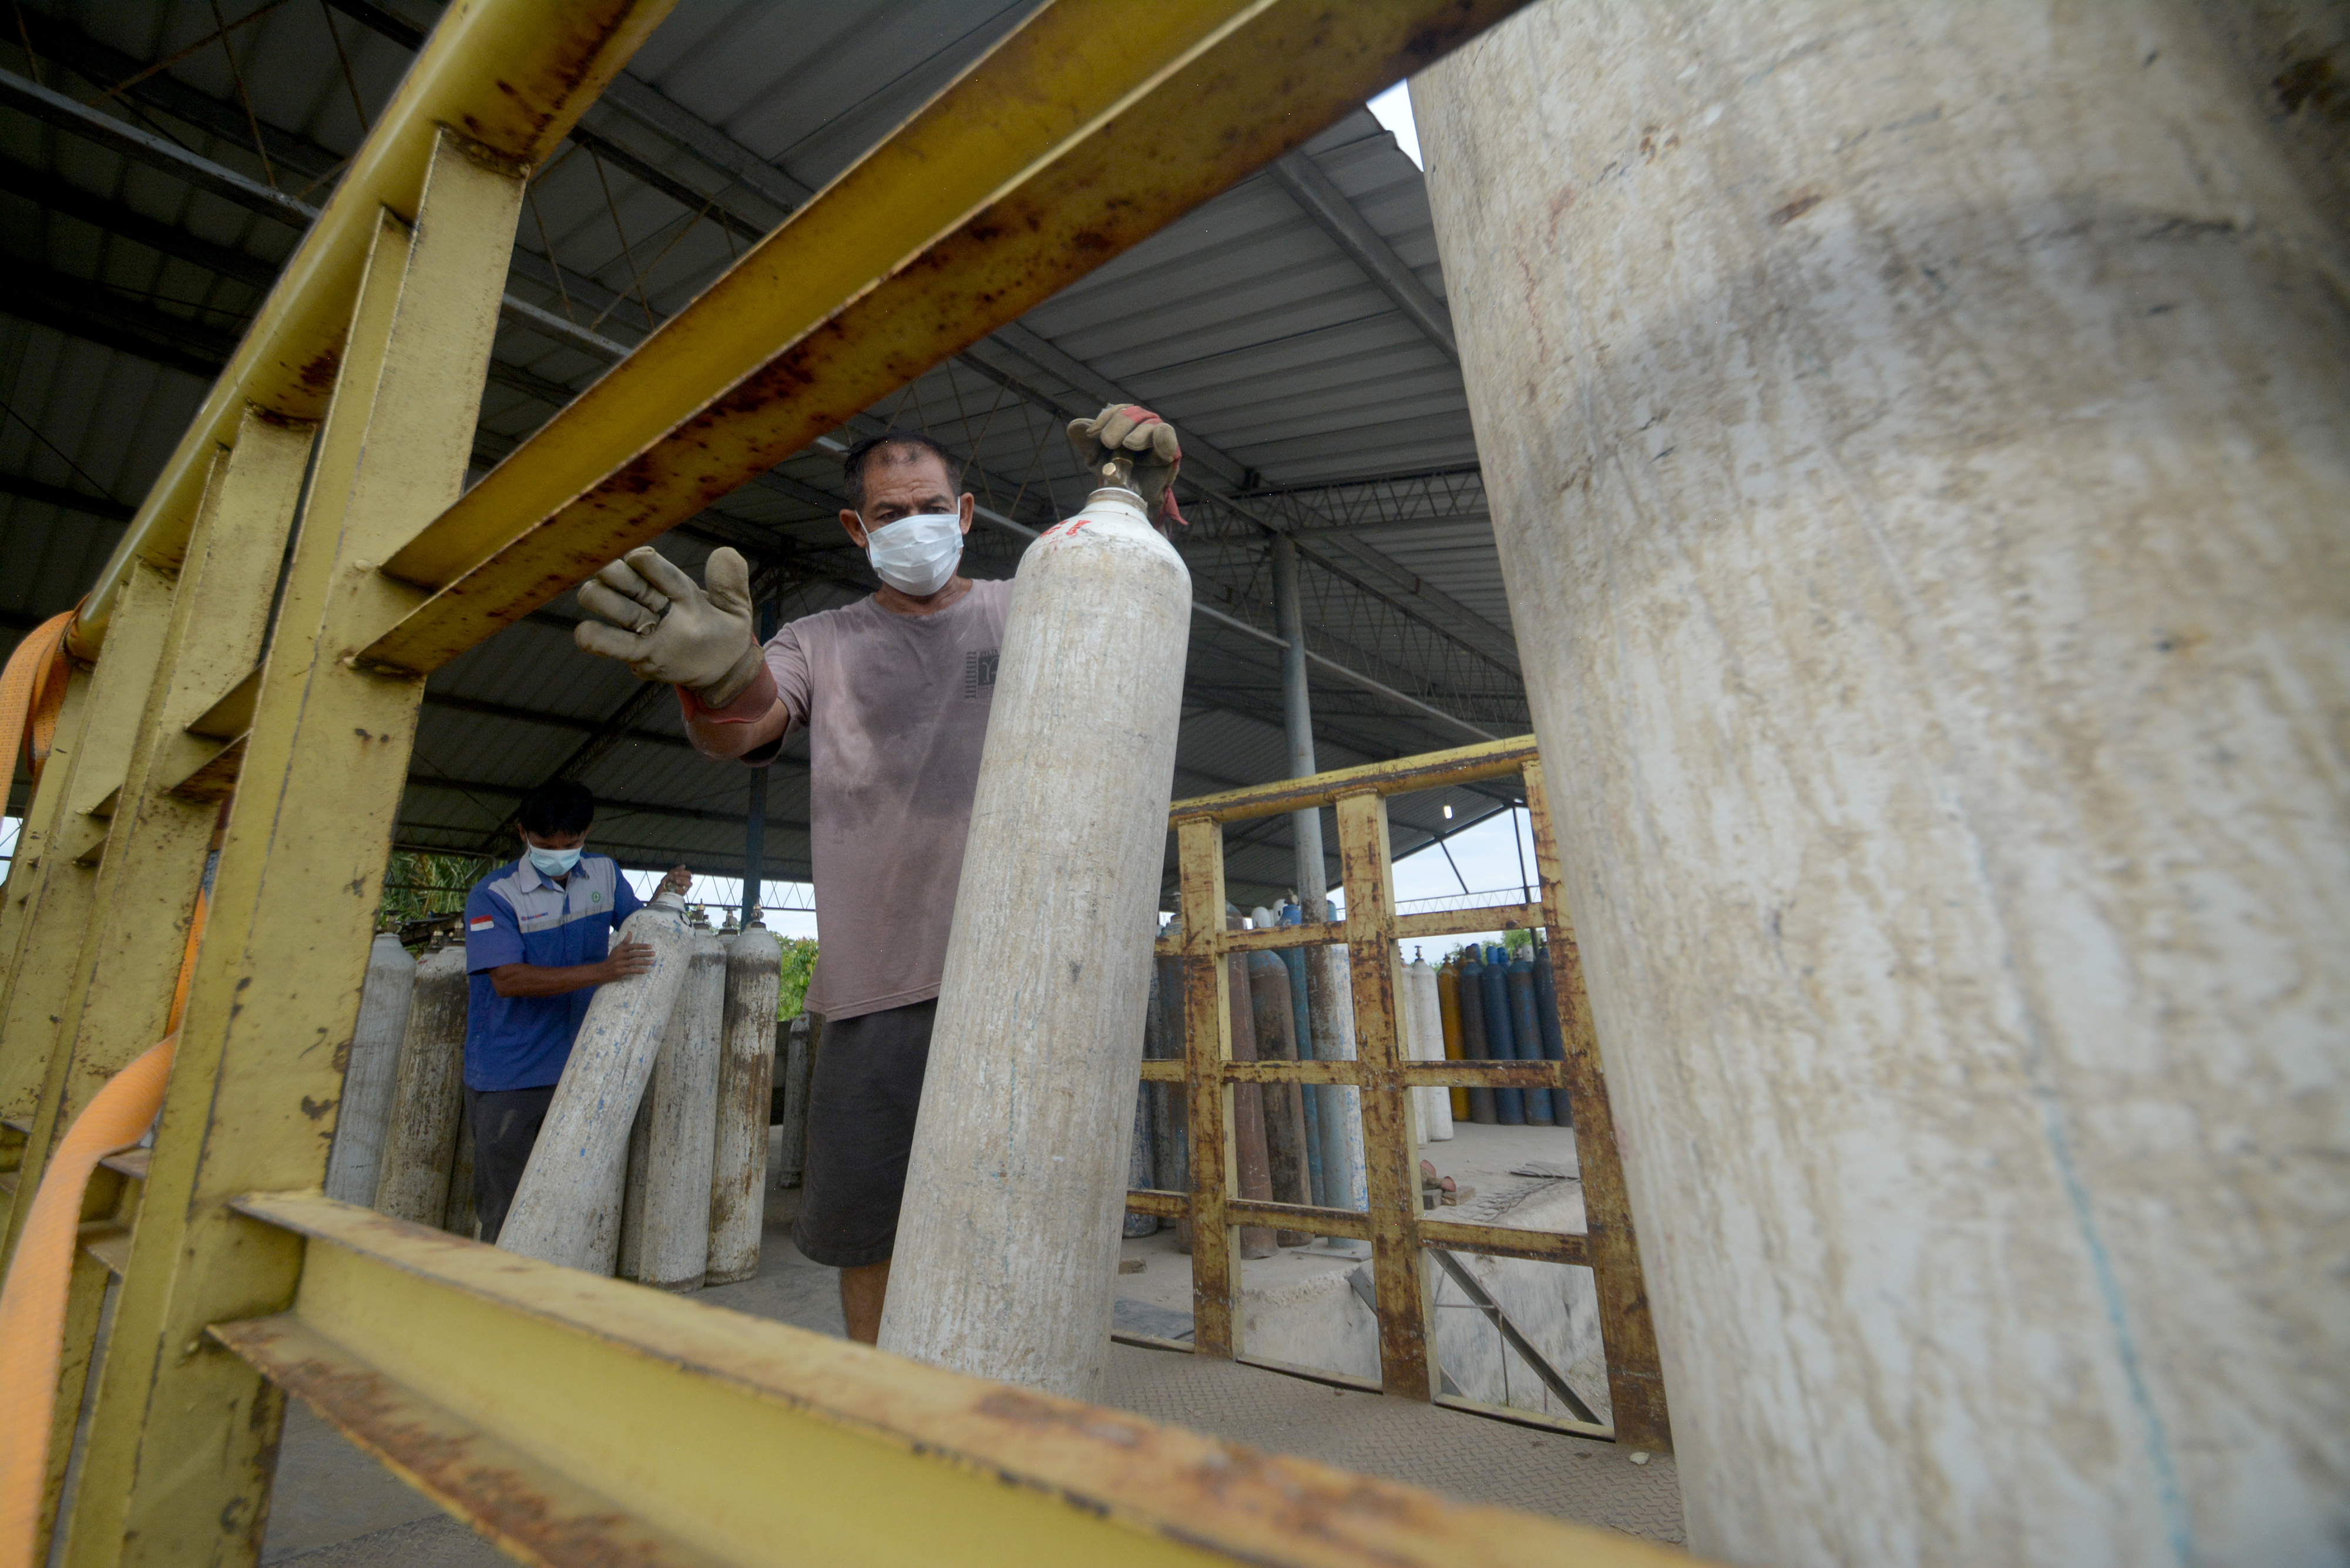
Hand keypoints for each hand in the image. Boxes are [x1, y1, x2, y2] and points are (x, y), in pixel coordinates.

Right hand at [575, 545, 763, 702]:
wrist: (725, 668)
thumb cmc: (726, 631)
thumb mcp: (737, 607)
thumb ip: (731, 584)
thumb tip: (725, 552)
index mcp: (676, 586)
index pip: (656, 568)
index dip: (646, 561)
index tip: (638, 557)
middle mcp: (652, 601)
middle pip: (622, 578)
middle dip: (614, 573)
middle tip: (614, 576)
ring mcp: (641, 626)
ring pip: (606, 602)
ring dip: (602, 599)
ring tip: (606, 603)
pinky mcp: (636, 653)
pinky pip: (608, 643)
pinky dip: (593, 637)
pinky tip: (586, 633)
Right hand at [599, 938, 655, 982]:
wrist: (603, 970)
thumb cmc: (612, 958)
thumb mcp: (617, 949)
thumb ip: (625, 941)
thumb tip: (630, 932)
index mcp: (620, 949)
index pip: (633, 946)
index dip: (642, 946)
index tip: (650, 946)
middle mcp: (620, 956)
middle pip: (635, 954)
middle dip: (645, 954)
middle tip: (654, 953)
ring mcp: (620, 964)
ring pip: (634, 962)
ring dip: (644, 962)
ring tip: (652, 962)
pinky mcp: (620, 971)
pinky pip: (632, 970)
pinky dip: (639, 971)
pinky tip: (646, 971)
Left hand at [660, 865, 691, 896]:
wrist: (660, 892)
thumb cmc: (665, 883)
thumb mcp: (669, 875)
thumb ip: (676, 870)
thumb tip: (683, 866)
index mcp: (683, 878)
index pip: (688, 874)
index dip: (683, 872)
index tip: (675, 873)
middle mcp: (685, 883)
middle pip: (689, 878)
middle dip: (681, 876)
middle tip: (672, 878)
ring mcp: (684, 889)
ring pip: (689, 884)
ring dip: (682, 881)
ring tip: (676, 882)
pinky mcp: (681, 895)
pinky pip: (684, 892)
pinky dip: (680, 889)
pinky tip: (676, 887)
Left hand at [1067, 404, 1184, 525]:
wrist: (1131, 497)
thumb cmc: (1116, 473)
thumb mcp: (1096, 457)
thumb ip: (1086, 442)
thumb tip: (1074, 425)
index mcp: (1125, 421)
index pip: (1117, 411)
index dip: (1104, 419)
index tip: (1093, 433)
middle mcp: (1142, 423)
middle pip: (1133, 414)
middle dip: (1119, 425)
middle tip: (1108, 441)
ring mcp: (1157, 434)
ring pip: (1150, 424)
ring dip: (1139, 434)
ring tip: (1129, 444)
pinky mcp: (1170, 449)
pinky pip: (1167, 436)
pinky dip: (1163, 439)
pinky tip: (1156, 448)